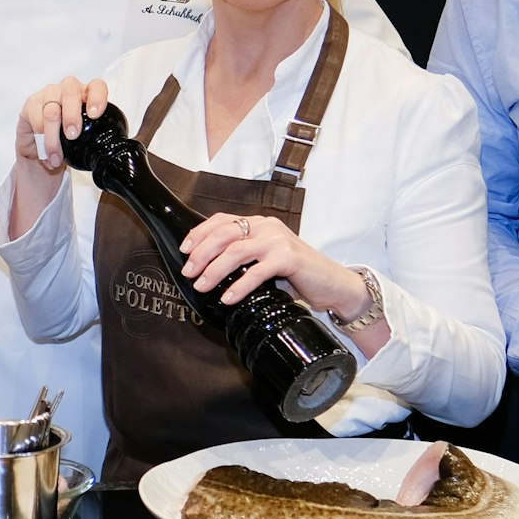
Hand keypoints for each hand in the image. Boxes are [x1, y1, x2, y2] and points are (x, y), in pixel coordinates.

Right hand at [8, 75, 105, 237]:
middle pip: (71, 91)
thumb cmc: (69, 145)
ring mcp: (48, 95)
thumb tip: (117, 153)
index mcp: (86, 96)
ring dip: (54, 138)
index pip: (96, 86)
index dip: (97, 97)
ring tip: (56, 158)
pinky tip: (45, 154)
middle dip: (72, 115)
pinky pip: (35, 118)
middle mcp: (67, 91)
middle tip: (73, 136)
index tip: (94, 114)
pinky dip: (41, 140)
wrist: (43, 155)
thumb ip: (100, 139)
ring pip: (51, 109)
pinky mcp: (31, 105)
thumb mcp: (87, 142)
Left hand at [178, 212, 355, 308]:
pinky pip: (257, 272)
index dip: (200, 233)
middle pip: (224, 234)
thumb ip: (246, 258)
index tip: (184, 250)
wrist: (333, 284)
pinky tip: (228, 298)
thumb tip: (210, 270)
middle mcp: (268, 227)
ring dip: (214, 269)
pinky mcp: (289, 258)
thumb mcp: (267, 260)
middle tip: (189, 272)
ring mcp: (278, 241)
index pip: (222, 220)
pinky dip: (239, 286)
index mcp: (260, 224)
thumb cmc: (298, 275)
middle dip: (201, 253)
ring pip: (236, 251)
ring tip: (202, 286)